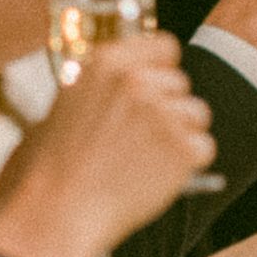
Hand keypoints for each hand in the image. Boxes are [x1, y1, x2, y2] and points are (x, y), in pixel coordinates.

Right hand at [0, 36, 211, 256]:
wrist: (57, 211)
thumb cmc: (52, 168)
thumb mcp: (67, 106)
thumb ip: (103, 87)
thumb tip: (127, 83)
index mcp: (106, 63)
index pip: (165, 45)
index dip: (162, 69)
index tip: (155, 88)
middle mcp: (137, 82)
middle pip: (181, 83)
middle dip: (168, 108)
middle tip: (141, 138)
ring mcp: (163, 114)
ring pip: (197, 115)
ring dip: (181, 135)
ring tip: (145, 159)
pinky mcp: (183, 148)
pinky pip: (204, 147)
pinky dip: (188, 164)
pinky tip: (156, 176)